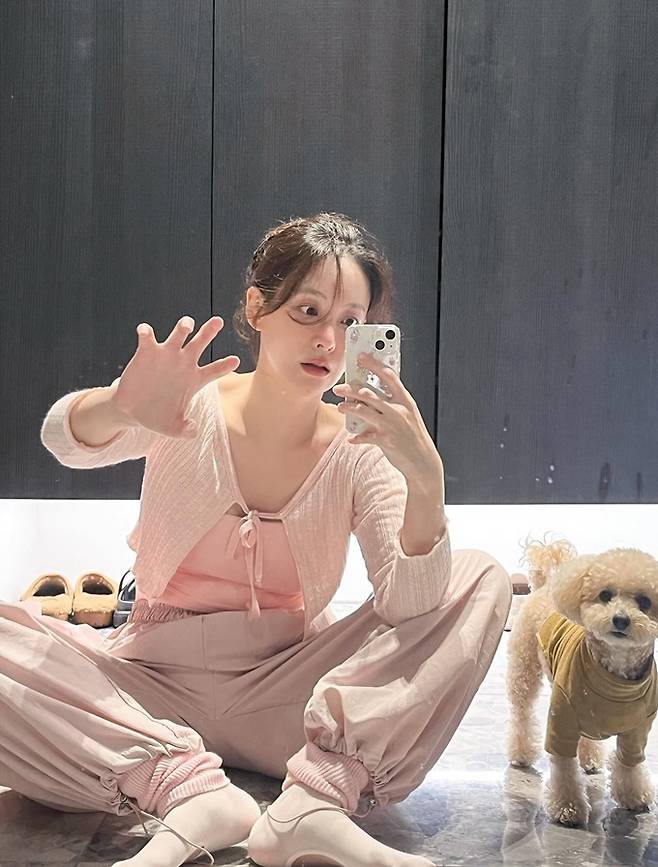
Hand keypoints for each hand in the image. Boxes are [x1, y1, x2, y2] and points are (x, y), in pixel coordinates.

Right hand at [111, 315, 239, 438]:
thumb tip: (193, 430)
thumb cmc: (157, 417)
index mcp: (194, 379)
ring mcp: (165, 356)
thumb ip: (184, 430)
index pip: (214, 371)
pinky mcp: (146, 353)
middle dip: (209, 331)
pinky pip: (148, 338)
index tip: (236, 360)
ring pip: (178, 335)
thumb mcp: (172, 428)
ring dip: (182, 327)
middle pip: (200, 343)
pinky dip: (146, 332)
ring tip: (187, 325)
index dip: (224, 366)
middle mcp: (183, 363)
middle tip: (218, 321)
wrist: (133, 410)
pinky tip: (145, 332)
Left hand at [333, 352, 443, 481]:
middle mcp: (398, 410)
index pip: (389, 376)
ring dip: (349, 408)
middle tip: (339, 387)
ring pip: (364, 411)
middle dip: (352, 388)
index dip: (374, 365)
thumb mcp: (408, 415)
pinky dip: (356, 436)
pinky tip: (351, 438)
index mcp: (405, 400)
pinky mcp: (385, 440)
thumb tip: (371, 394)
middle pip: (370, 393)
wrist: (423, 462)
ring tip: (341, 407)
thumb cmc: (413, 437)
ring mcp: (391, 425)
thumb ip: (393, 403)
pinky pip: (364, 435)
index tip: (361, 357)